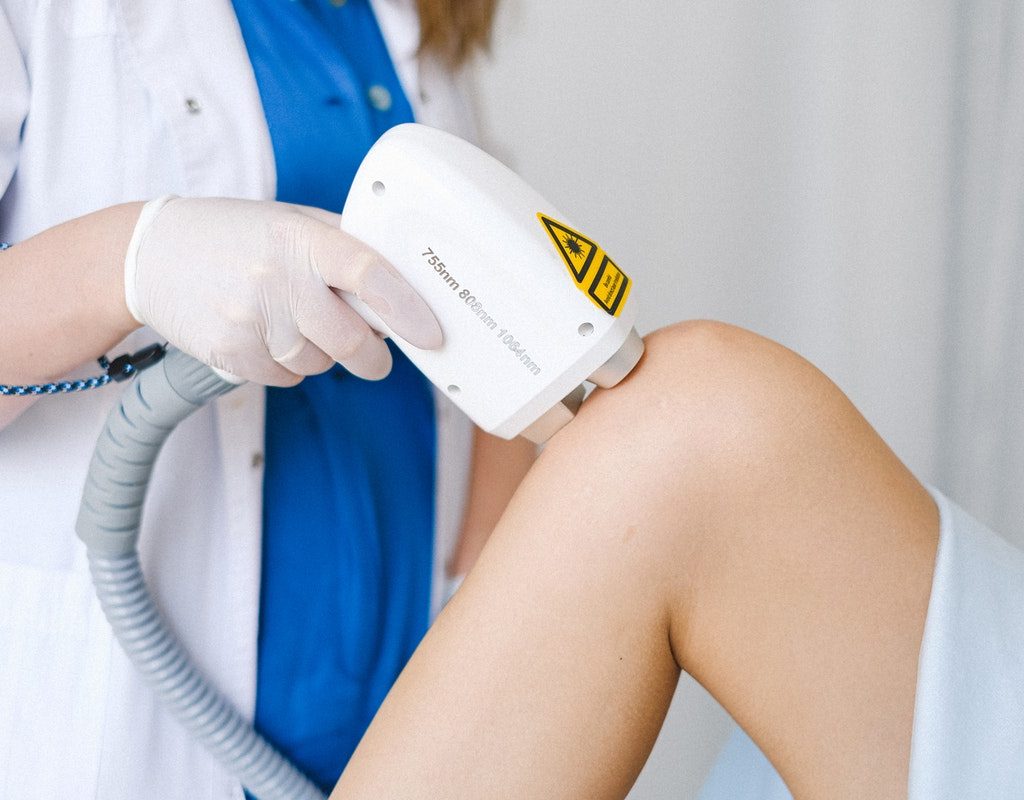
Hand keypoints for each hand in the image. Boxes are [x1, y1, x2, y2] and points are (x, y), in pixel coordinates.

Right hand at [123, 196, 441, 384]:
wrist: (148, 256)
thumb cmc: (231, 235)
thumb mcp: (289, 221)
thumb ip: (344, 244)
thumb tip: (403, 280)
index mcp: (302, 239)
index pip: (369, 274)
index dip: (407, 309)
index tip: (431, 334)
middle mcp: (279, 279)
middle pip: (352, 341)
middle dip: (373, 355)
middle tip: (376, 353)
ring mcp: (253, 320)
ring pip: (320, 364)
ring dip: (322, 354)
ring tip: (293, 321)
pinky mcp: (232, 353)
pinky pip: (287, 378)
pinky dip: (289, 366)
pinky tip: (267, 335)